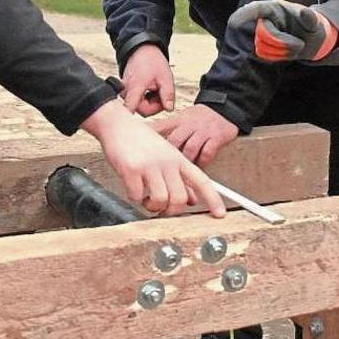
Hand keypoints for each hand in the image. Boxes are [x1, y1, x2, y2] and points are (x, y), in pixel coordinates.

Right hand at [81, 99, 225, 217]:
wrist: (118, 125)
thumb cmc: (141, 141)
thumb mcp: (166, 156)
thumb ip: (179, 178)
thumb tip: (192, 200)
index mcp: (178, 158)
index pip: (201, 180)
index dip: (213, 199)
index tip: (220, 214)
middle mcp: (167, 161)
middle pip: (179, 198)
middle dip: (170, 209)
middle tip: (161, 207)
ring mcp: (149, 165)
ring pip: (160, 200)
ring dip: (151, 206)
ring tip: (146, 198)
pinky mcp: (131, 169)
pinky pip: (136, 196)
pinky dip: (134, 197)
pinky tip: (133, 186)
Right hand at [121, 44, 175, 115]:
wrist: (142, 49)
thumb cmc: (152, 61)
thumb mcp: (165, 77)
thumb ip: (168, 95)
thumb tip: (169, 109)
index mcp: (134, 88)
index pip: (131, 110)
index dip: (143, 115)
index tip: (155, 111)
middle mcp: (126, 92)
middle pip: (142, 110)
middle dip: (155, 105)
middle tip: (162, 93)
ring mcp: (125, 92)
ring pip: (140, 106)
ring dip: (151, 102)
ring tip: (156, 88)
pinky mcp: (127, 91)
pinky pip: (137, 101)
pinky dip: (146, 98)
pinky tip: (151, 89)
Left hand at [152, 104, 238, 167]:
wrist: (224, 108)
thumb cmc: (199, 118)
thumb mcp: (180, 119)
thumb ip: (164, 129)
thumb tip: (145, 139)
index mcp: (177, 120)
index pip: (159, 128)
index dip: (148, 138)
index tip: (139, 149)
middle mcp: (189, 124)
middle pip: (173, 141)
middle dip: (168, 157)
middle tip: (162, 170)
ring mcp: (203, 131)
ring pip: (189, 149)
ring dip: (185, 162)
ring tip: (180, 173)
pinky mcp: (216, 137)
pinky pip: (206, 153)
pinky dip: (201, 163)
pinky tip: (197, 168)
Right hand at [227, 0, 338, 60]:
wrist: (310, 39)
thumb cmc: (311, 26)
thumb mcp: (315, 22)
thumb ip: (310, 17)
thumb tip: (305, 12)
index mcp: (275, 8)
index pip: (256, 9)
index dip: (244, 15)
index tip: (234, 23)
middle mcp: (265, 19)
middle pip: (263, 34)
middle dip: (282, 43)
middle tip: (300, 45)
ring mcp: (262, 33)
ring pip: (264, 47)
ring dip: (282, 51)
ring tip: (294, 46)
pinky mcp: (261, 45)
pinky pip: (265, 55)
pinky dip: (279, 57)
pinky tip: (287, 52)